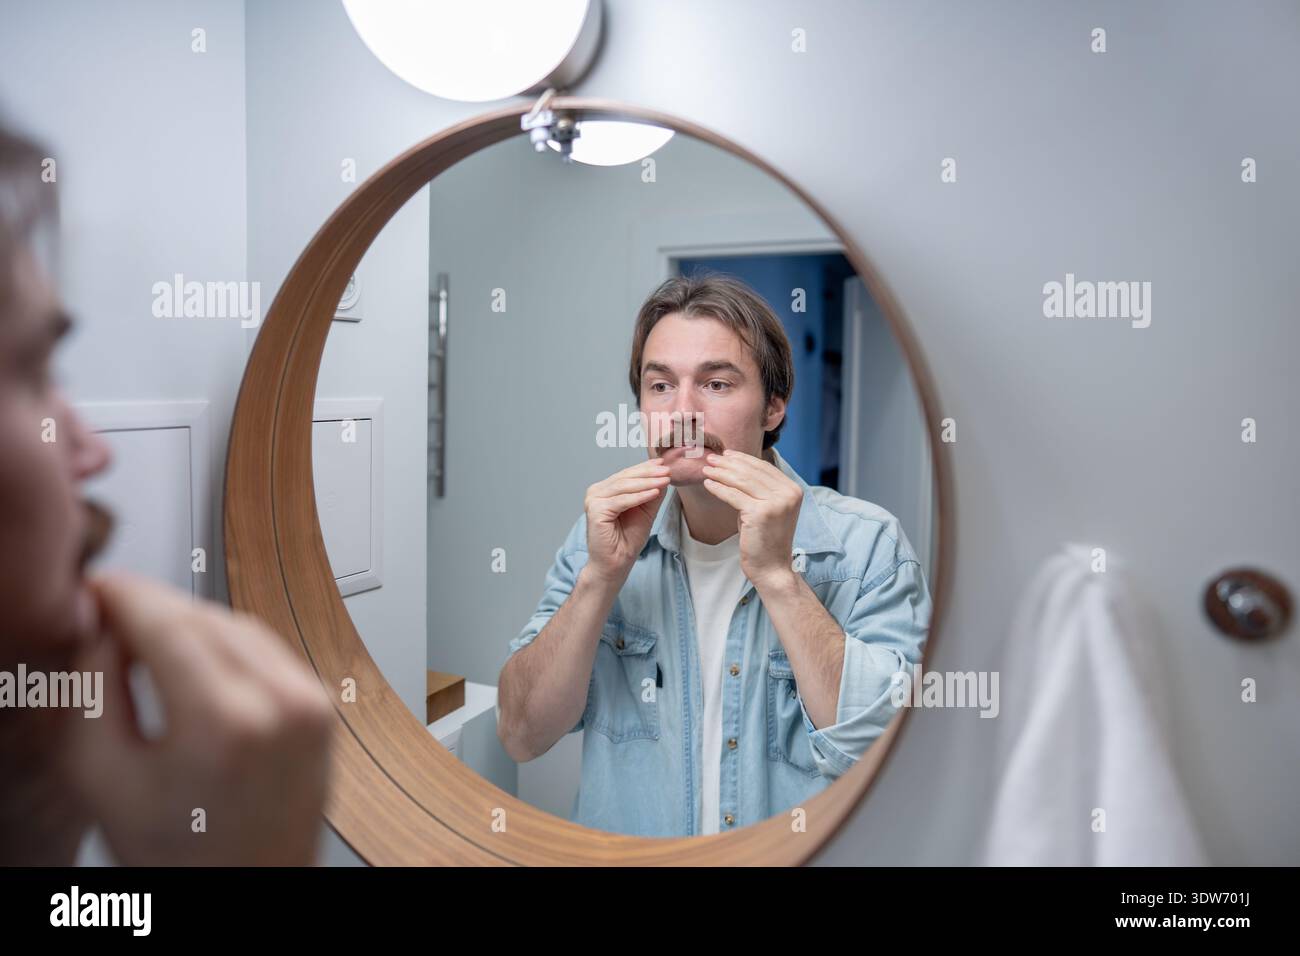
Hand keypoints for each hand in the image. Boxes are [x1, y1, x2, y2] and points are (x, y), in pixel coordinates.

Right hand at [60, 572, 333, 865]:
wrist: (250, 894)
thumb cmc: (183, 860)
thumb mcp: (104, 778)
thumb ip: (95, 690)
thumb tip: (106, 627)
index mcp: (226, 723)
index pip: (169, 622)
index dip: (126, 597)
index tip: (100, 590)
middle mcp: (282, 704)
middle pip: (206, 617)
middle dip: (155, 610)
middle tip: (112, 619)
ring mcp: (312, 704)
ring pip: (240, 625)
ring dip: (192, 624)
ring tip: (147, 647)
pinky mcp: (323, 708)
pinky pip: (270, 649)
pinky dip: (228, 645)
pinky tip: (196, 666)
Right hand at [584, 458, 671, 586]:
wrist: (616, 563)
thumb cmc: (627, 540)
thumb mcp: (645, 512)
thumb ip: (652, 494)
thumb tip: (664, 475)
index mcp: (605, 490)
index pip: (627, 474)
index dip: (646, 468)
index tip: (664, 463)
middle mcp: (596, 492)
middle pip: (625, 478)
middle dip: (648, 473)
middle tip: (667, 469)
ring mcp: (593, 500)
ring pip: (624, 487)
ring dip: (647, 482)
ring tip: (665, 479)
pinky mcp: (596, 511)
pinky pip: (622, 500)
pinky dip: (639, 496)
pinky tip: (654, 492)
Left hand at [701, 449, 801, 588]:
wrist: (772, 568)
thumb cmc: (766, 538)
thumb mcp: (767, 508)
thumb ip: (759, 488)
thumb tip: (736, 465)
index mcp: (793, 489)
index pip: (764, 467)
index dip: (743, 459)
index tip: (726, 454)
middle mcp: (788, 494)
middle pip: (752, 472)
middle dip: (728, 463)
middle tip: (710, 459)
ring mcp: (776, 503)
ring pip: (741, 481)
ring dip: (721, 473)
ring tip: (706, 470)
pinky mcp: (760, 513)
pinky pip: (733, 495)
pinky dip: (718, 488)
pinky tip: (707, 484)